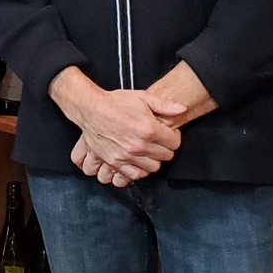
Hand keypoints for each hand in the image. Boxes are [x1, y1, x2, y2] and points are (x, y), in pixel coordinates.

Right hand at [71, 88, 186, 177]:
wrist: (91, 109)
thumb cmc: (116, 103)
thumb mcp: (142, 97)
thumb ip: (164, 105)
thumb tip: (181, 110)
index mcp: (149, 129)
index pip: (174, 143)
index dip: (173, 137)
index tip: (167, 134)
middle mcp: (140, 145)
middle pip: (166, 157)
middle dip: (164, 148)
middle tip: (157, 141)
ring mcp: (127, 156)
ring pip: (153, 168)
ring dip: (153, 160)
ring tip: (147, 151)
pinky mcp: (115, 162)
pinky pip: (135, 174)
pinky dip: (139, 170)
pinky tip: (137, 160)